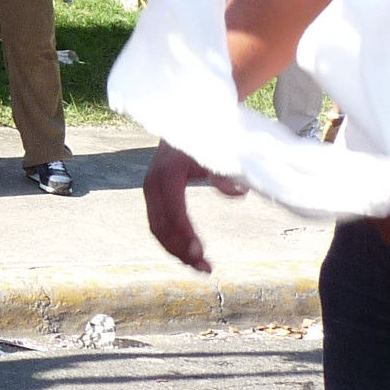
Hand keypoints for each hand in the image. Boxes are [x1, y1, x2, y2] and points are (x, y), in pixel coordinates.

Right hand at [142, 139, 243, 275]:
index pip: (172, 207)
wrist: (183, 121)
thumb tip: (239, 193)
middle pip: (161, 224)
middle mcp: (153, 182)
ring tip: (202, 267)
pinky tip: (191, 255)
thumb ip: (225, 171)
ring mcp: (151, 191)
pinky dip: (174, 244)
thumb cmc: (204, 137)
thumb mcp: (215, 149)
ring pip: (158, 229)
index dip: (184, 231)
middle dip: (181, 249)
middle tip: (205, 267)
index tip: (199, 251)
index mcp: (168, 170)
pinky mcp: (154, 199)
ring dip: (177, 251)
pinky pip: (160, 226)